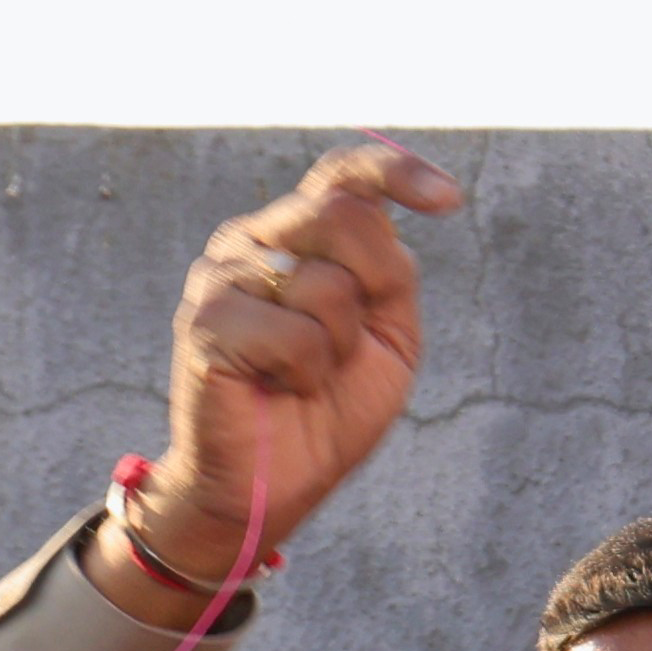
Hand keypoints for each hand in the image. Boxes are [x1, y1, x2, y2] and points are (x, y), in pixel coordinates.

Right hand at [114, 145, 460, 596]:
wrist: (276, 478)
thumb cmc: (332, 405)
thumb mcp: (389, 335)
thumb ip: (391, 274)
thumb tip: (384, 222)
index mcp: (301, 237)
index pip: (344, 177)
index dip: (396, 172)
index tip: (448, 201)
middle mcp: (254, 241)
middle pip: (341, 214)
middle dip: (373, 285)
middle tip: (349, 342)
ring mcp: (222, 275)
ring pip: (324, 284)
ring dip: (337, 346)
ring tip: (305, 373)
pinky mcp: (203, 320)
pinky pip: (293, 334)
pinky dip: (307, 372)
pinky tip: (280, 386)